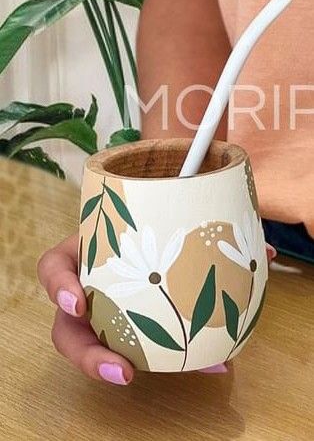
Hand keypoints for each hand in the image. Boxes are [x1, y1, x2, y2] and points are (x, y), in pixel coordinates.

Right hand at [38, 235, 275, 381]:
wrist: (156, 238)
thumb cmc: (150, 226)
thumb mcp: (162, 220)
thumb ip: (204, 228)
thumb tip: (266, 252)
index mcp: (86, 254)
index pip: (53, 268)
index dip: (59, 287)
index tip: (80, 302)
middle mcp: (88, 286)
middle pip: (65, 326)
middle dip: (86, 352)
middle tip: (121, 370)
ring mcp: (102, 310)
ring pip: (91, 346)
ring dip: (116, 367)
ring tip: (149, 379)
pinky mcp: (123, 329)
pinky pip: (133, 352)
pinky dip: (169, 361)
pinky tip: (211, 363)